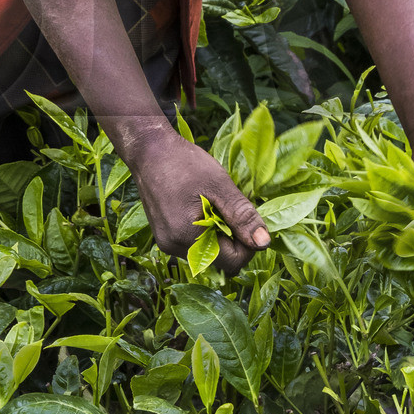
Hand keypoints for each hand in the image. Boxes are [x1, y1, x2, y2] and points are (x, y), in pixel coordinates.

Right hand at [129, 127, 269, 275]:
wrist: (149, 151)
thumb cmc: (184, 163)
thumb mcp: (219, 185)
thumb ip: (242, 216)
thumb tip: (264, 243)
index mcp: (187, 237)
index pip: (232, 263)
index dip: (247, 245)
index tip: (247, 220)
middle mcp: (173, 247)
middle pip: (219, 260)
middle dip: (232, 239)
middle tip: (229, 208)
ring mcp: (166, 243)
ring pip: (207, 253)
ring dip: (218, 235)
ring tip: (213, 205)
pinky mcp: (164, 236)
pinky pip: (193, 244)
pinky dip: (204, 231)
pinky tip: (201, 208)